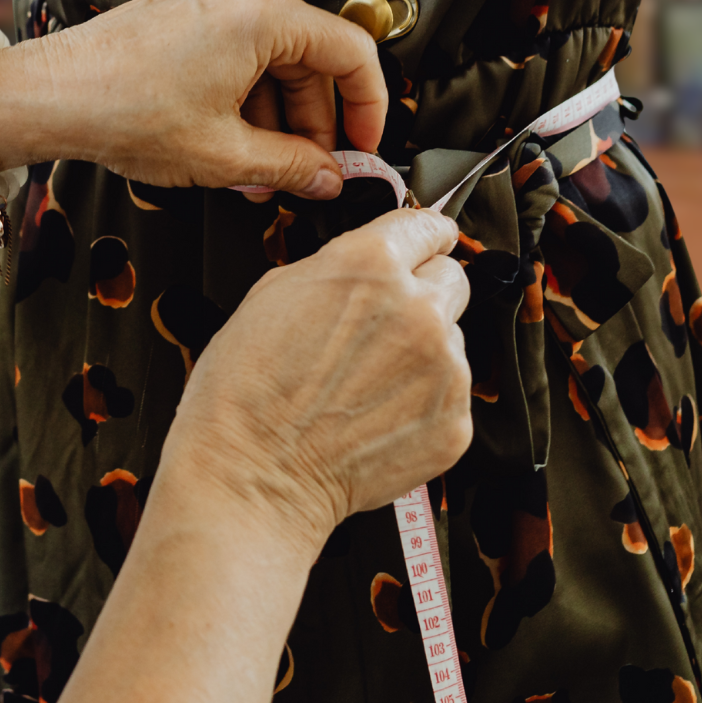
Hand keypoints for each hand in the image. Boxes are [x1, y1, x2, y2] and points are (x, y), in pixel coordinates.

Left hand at [0, 0, 384, 198]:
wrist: (48, 96)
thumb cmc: (122, 110)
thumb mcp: (223, 155)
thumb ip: (291, 166)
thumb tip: (326, 177)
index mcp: (263, 13)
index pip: (351, 52)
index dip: (369, 107)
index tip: (364, 147)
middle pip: (310, 57)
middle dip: (312, 122)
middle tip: (307, 172)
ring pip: (273, 57)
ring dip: (276, 117)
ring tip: (260, 173)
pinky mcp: (183, 7)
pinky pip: (238, 49)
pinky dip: (246, 95)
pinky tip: (234, 144)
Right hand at [158, 208, 471, 551]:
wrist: (254, 476)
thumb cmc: (247, 392)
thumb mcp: (274, 292)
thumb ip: (339, 266)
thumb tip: (368, 266)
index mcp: (371, 265)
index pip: (428, 226)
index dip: (421, 237)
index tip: (425, 245)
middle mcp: (418, 309)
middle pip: (452, 279)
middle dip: (423, 293)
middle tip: (383, 325)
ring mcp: (444, 368)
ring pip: (453, 339)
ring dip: (422, 351)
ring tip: (367, 382)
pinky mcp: (454, 421)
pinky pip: (451, 394)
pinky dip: (423, 401)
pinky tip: (377, 414)